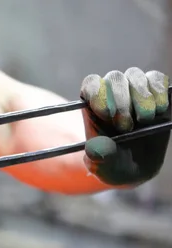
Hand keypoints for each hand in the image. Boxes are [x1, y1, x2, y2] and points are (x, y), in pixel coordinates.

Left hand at [80, 68, 169, 185]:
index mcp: (93, 106)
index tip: (106, 114)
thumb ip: (97, 157)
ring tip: (145, 119)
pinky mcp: (157, 92)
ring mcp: (135, 90)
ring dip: (141, 95)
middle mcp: (112, 94)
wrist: (136, 169)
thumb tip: (95, 149)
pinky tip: (160, 109)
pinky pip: (157, 78)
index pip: (91, 84)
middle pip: (114, 78)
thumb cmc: (113, 165)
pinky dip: (159, 90)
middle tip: (126, 126)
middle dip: (121, 100)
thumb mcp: (102, 167)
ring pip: (135, 75)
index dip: (97, 93)